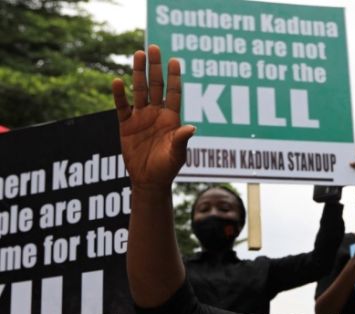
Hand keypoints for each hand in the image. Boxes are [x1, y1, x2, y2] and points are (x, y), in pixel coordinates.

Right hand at [112, 45, 194, 189]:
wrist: (149, 180)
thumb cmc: (167, 168)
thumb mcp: (177, 155)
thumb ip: (181, 140)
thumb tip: (192, 128)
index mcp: (172, 118)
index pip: (174, 93)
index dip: (174, 77)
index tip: (175, 60)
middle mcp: (156, 114)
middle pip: (155, 85)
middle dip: (155, 67)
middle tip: (153, 48)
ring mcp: (141, 117)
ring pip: (139, 90)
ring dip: (138, 73)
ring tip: (138, 54)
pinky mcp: (126, 125)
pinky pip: (122, 106)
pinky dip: (119, 95)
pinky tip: (118, 81)